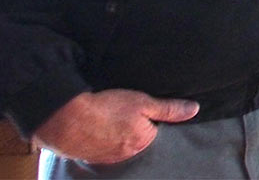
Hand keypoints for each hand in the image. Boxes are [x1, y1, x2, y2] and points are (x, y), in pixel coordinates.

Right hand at [33, 89, 197, 164]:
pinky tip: (97, 127)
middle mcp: (127, 155)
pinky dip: (102, 138)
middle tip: (122, 112)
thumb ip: (169, 108)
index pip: (157, 131)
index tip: (144, 109)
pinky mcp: (90, 157)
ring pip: (120, 144)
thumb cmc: (105, 107)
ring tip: (109, 118)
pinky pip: (102, 147)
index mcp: (143, 141)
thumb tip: (194, 109)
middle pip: (138, 139)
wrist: (64, 117)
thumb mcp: (142, 102)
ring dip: (117, 133)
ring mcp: (107, 158)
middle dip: (134, 128)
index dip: (153, 118)